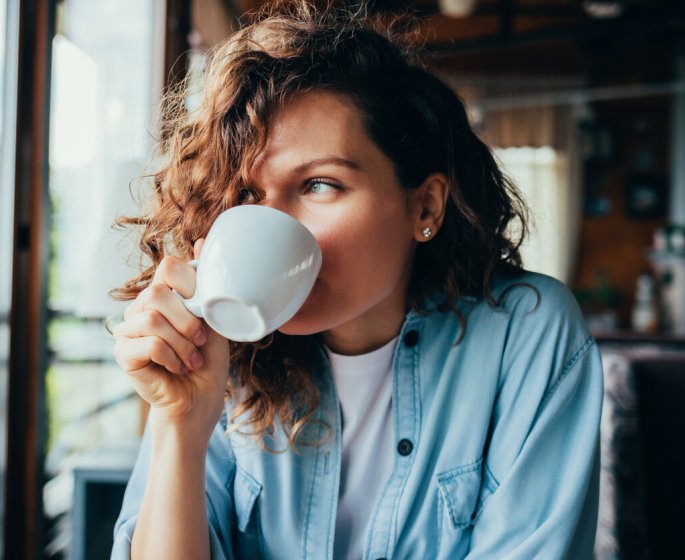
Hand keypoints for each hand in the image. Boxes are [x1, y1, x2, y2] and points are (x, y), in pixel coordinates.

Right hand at [113, 240, 229, 439]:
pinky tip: (178, 367)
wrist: (200, 399)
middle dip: (188, 320)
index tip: (205, 311)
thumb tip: (200, 241)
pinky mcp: (123, 352)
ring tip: (192, 359)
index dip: (191, 285)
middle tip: (201, 341)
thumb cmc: (208, 359)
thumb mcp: (214, 317)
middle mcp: (141, 307)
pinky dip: (172, 356)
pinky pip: (148, 342)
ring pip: (153, 318)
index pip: (168, 267)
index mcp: (163, 295)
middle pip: (158, 292)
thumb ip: (206, 284)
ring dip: (182, 343)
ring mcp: (127, 329)